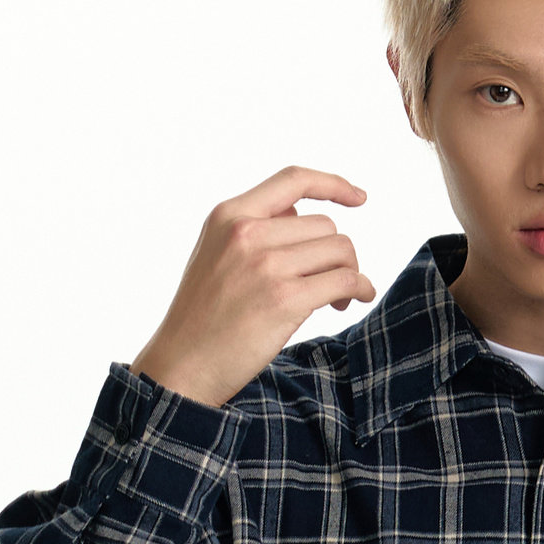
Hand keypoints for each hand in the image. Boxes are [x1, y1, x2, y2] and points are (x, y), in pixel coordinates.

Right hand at [130, 165, 376, 409]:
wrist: (182, 364)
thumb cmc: (202, 317)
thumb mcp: (214, 254)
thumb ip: (252, 229)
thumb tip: (299, 216)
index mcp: (228, 215)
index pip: (292, 180)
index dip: (332, 184)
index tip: (359, 198)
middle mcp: (247, 232)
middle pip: (325, 226)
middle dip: (338, 253)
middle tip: (332, 284)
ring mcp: (266, 265)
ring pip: (340, 250)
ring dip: (349, 272)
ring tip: (337, 298)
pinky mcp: (285, 299)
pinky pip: (345, 280)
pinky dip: (360, 288)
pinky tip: (356, 299)